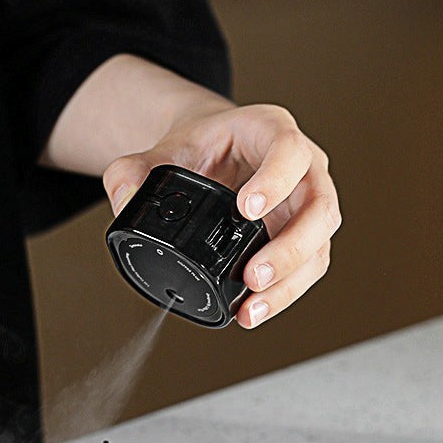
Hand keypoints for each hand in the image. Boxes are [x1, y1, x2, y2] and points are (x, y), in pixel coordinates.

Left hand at [103, 102, 340, 327]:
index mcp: (270, 132)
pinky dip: (285, 294)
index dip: (275, 180)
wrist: (209, 157)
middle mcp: (302, 168)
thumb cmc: (195, 149)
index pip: (289, 150)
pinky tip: (253, 310)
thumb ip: (129, 172)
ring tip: (252, 307)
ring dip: (291, 282)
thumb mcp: (157, 152)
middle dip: (290, 248)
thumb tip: (123, 201)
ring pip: (319, 244)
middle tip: (252, 276)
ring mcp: (305, 204)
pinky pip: (307, 267)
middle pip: (319, 206)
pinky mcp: (302, 236)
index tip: (247, 210)